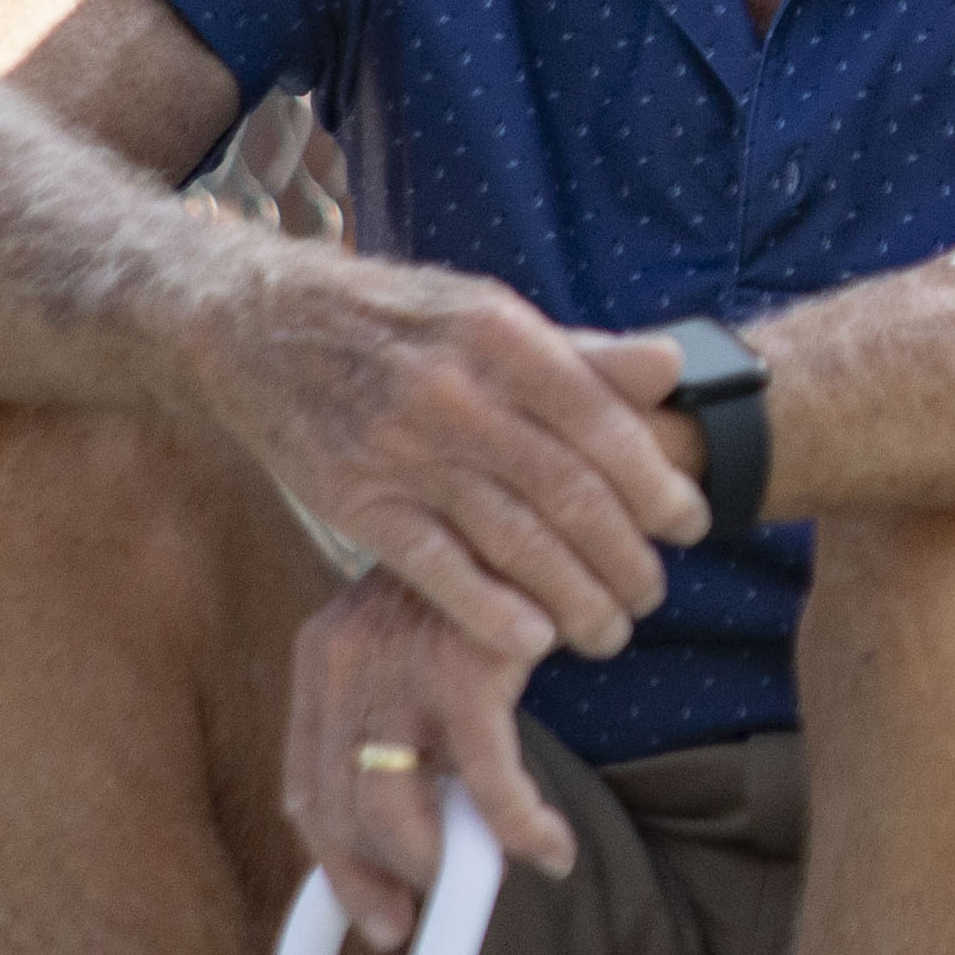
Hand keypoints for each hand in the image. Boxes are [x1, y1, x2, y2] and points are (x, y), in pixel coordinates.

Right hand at [170, 249, 703, 663]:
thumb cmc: (399, 322)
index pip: (603, 424)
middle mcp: (456, 391)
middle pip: (567, 492)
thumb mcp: (489, 313)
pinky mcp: (352, 499)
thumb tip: (674, 369)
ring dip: (574, 596)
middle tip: (654, 594)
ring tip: (610, 631)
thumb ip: (582, 354)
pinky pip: (434, 566)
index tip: (691, 525)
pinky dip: (489, 609)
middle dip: (625, 555)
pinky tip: (533, 641)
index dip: (655, 484)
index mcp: (502, 335)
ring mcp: (400, 449)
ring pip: (512, 538)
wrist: (263, 324)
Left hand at [282, 571, 576, 953]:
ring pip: (396, 816)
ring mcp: (399, 664)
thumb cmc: (496, 578)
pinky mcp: (466, 667)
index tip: (371, 926)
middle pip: (338, 814)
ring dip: (449, 867)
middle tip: (423, 919)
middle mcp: (346, 658)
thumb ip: (404, 721)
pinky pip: (487, 788)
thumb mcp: (426, 643)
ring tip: (501, 870)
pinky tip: (552, 848)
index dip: (334, 874)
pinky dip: (520, 833)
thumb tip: (411, 838)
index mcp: (325, 653)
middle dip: (383, 882)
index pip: (307, 791)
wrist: (550, 489)